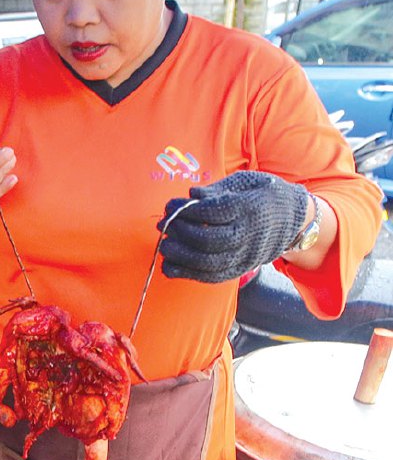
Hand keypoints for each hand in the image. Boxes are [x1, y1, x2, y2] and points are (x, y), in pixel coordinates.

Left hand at [159, 171, 308, 282]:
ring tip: (164, 245)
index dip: (187, 210)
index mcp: (249, 207)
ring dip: (180, 256)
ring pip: (209, 262)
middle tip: (164, 224)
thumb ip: (217, 189)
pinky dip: (187, 274)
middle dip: (180, 233)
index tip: (170, 205)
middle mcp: (248, 234)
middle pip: (209, 239)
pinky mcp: (240, 269)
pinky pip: (212, 277)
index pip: (214, 212)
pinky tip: (169, 267)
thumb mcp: (246, 182)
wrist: (294, 220)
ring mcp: (244, 255)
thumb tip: (191, 194)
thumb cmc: (263, 195)